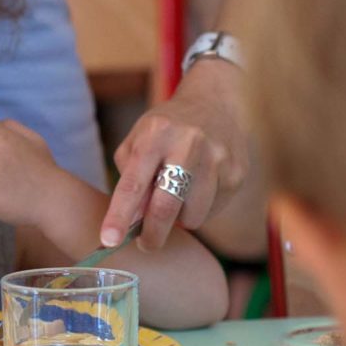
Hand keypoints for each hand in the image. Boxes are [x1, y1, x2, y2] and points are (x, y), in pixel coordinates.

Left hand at [103, 60, 249, 250]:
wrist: (214, 101)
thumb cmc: (166, 128)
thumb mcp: (138, 139)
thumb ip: (129, 177)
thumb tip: (132, 221)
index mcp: (156, 133)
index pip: (134, 182)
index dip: (119, 215)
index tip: (108, 240)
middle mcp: (189, 143)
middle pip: (166, 206)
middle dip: (152, 234)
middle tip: (145, 244)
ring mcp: (218, 158)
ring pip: (193, 215)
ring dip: (179, 219)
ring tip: (176, 198)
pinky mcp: (237, 172)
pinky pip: (212, 211)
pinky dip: (199, 209)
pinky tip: (198, 187)